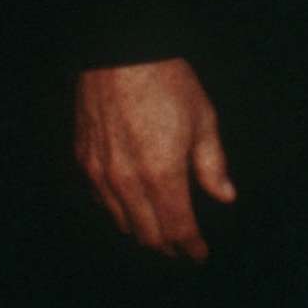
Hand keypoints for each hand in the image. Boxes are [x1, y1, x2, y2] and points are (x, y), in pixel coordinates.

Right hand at [75, 57, 235, 261]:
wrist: (120, 52)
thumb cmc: (167, 82)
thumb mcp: (203, 119)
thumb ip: (212, 164)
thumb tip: (225, 196)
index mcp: (162, 174)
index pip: (177, 228)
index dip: (190, 247)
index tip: (199, 255)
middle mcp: (127, 182)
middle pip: (147, 233)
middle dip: (167, 245)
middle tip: (181, 247)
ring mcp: (101, 173)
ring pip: (121, 221)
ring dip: (142, 231)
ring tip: (159, 231)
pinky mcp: (83, 160)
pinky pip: (101, 200)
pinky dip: (118, 210)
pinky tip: (131, 205)